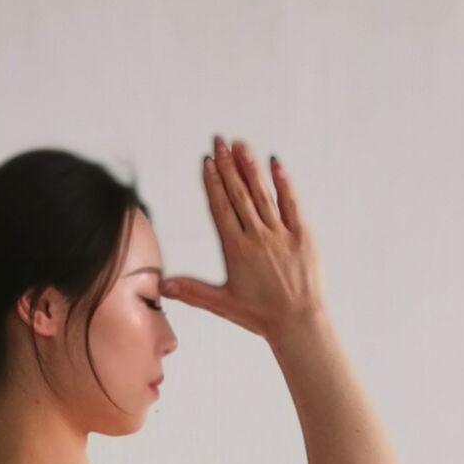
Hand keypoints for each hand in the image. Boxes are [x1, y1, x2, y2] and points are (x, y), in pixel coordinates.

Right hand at [160, 137, 325, 340]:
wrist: (297, 322)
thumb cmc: (260, 315)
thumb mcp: (222, 303)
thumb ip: (191, 291)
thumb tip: (161, 285)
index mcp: (236, 249)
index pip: (221, 208)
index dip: (212, 184)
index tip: (206, 162)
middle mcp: (257, 236)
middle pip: (238, 194)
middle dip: (227, 166)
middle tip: (219, 141)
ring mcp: (280, 233)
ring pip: (261, 194)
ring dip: (250, 168)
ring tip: (240, 145)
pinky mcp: (302, 235)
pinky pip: (291, 203)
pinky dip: (283, 182)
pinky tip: (275, 164)